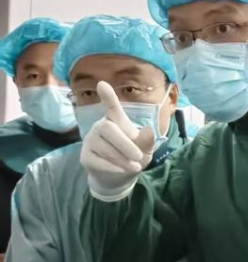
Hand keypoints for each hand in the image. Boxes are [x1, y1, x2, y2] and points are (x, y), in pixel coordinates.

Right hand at [80, 81, 155, 201]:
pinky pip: (97, 160)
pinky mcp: (85, 156)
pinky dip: (113, 167)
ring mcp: (90, 141)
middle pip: (109, 129)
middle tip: (139, 157)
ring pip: (105, 148)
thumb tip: (149, 130)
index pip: (111, 107)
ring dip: (123, 159)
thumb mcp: (145, 150)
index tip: (102, 84)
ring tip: (134, 166)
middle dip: (126, 145)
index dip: (108, 97)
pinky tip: (121, 170)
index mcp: (116, 121)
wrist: (119, 177)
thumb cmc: (132, 157)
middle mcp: (100, 127)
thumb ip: (147, 141)